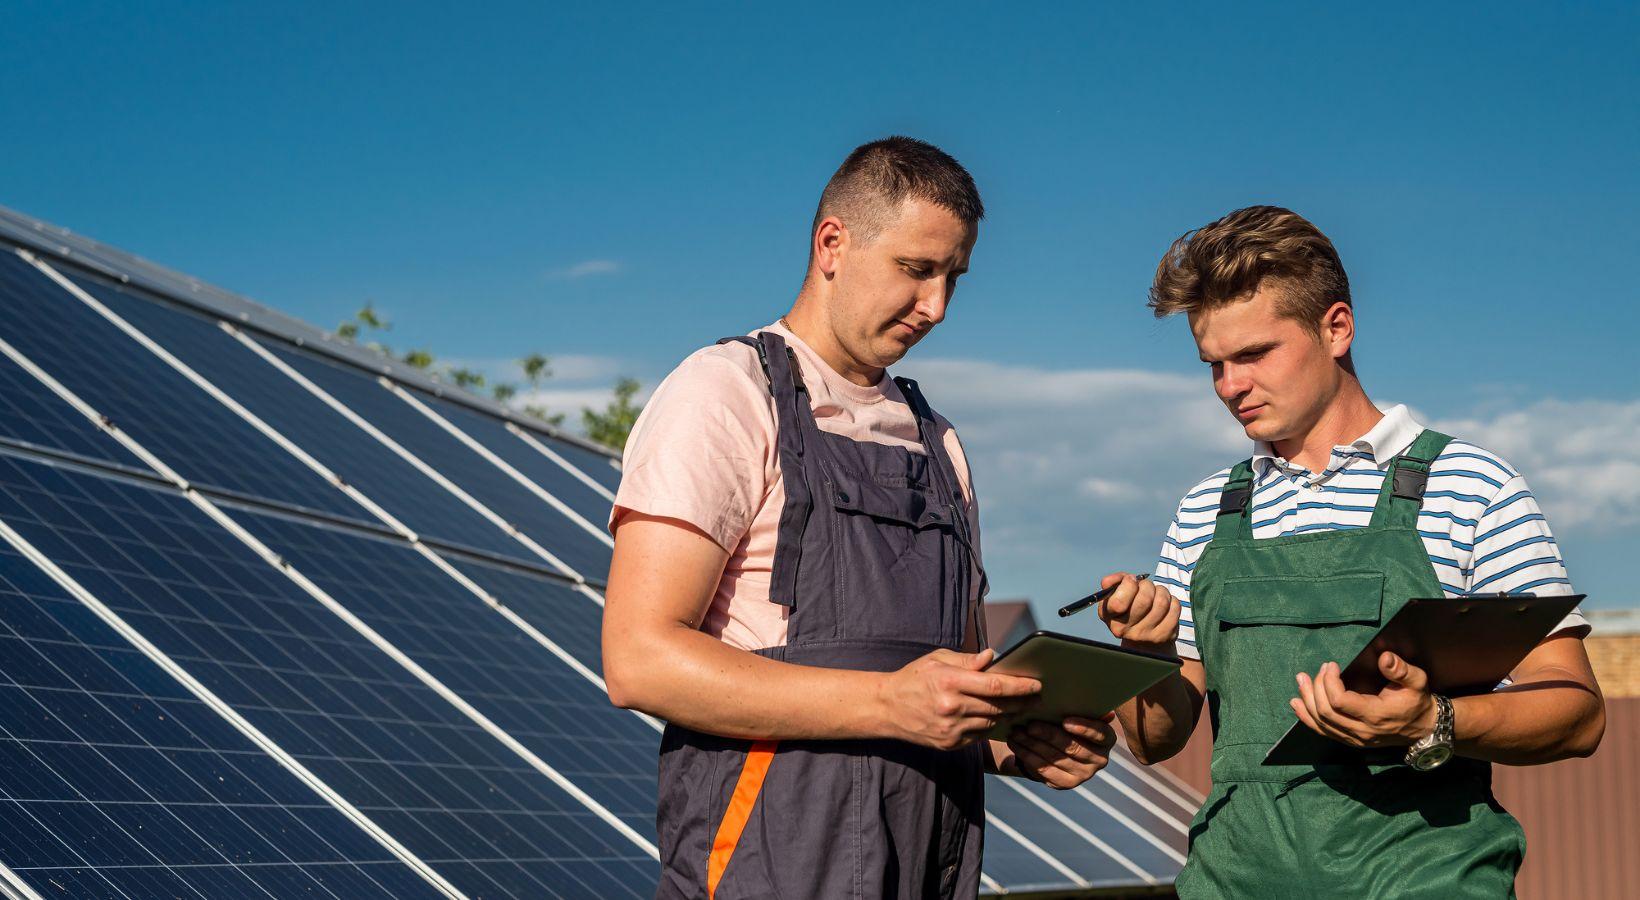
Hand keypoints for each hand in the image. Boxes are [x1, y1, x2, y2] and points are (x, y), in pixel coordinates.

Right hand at [878, 649, 1040, 750]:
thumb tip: (993, 657)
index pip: (996, 685)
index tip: (1036, 684)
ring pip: (992, 722)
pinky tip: (999, 717)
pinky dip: (992, 726)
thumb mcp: (937, 659)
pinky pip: (980, 735)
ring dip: (1009, 715)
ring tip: (1022, 706)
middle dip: (1022, 702)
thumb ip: (967, 660)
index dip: (1020, 686)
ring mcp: (951, 729)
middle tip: (1038, 697)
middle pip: (999, 707)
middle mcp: (952, 708)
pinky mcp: (950, 744)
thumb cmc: (913, 678)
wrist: (886, 709)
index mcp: (950, 682)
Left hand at [1007, 715, 1115, 788]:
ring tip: (1017, 732)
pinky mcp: (1065, 784)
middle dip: (1049, 735)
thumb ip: (1082, 707)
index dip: (1084, 728)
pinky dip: (1027, 756)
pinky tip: (1016, 744)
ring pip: (1055, 758)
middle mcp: (1099, 760)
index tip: (1065, 721)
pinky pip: (1044, 770)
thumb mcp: (1077, 713)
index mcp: (1107, 740)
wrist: (1057, 747)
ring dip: (1033, 744)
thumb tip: (1092, 702)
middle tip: (1031, 725)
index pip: (1101, 734)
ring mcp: (1083, 775)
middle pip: (1073, 747)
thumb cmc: (1068, 722)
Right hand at [1096, 573, 1180, 650]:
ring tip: (1156, 594)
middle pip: (1145, 599)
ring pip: (1162, 602)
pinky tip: (1165, 604)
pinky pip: (1174, 608)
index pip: (1119, 603)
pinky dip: (1172, 600)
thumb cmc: (1128, 609)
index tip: (1131, 580)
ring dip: (1161, 591)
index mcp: (1109, 617)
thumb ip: (1115, 581)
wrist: (1142, 640)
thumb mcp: (1115, 595)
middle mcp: (1125, 630)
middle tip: (1145, 587)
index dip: (1128, 585)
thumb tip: (1125, 577)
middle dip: (1147, 585)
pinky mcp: (1164, 635)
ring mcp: (1146, 635)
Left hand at [1290, 652, 1437, 747]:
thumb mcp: (1417, 681)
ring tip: (1301, 680)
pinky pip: (1324, 731)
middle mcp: (1362, 731)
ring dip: (1307, 701)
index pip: (1340, 702)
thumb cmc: (1417, 701)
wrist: (1423, 727)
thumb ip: (1401, 669)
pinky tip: (1297, 704)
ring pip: (1321, 723)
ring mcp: (1354, 738)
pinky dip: (1307, 718)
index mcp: (1375, 715)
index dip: (1329, 682)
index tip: (1331, 665)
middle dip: (1315, 688)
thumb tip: (1384, 658)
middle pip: (1326, 712)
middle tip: (1318, 669)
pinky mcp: (1350, 740)